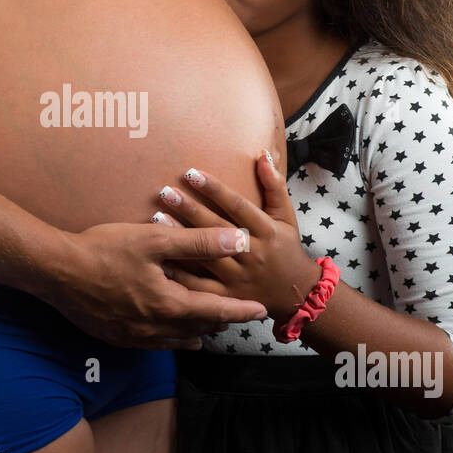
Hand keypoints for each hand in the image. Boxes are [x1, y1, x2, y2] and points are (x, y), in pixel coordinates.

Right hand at [37, 221, 269, 349]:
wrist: (56, 271)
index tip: (260, 311)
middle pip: (198, 329)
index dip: (240, 311)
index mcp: (168, 304)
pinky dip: (170, 338)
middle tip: (236, 316)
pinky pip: (153, 344)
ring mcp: (133, 336)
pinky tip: (168, 333)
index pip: (216, 310)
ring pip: (176, 340)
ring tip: (209, 328)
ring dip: (196, 332)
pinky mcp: (115, 338)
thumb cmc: (104, 250)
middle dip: (220, 322)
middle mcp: (154, 328)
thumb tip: (239, 239)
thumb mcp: (155, 240)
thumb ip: (199, 242)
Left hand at [154, 151, 323, 323]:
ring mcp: (240, 277)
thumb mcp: (286, 216)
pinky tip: (160, 258)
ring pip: (206, 256)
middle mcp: (253, 254)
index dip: (215, 189)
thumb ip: (274, 186)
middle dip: (190, 209)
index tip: (191, 173)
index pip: (237, 206)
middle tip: (165, 192)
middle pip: (217, 229)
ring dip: (180, 237)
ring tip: (156, 218)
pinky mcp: (228, 297)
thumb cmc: (286, 248)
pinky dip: (180, 274)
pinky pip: (201, 287)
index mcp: (267, 231)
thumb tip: (261, 155)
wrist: (296, 294)